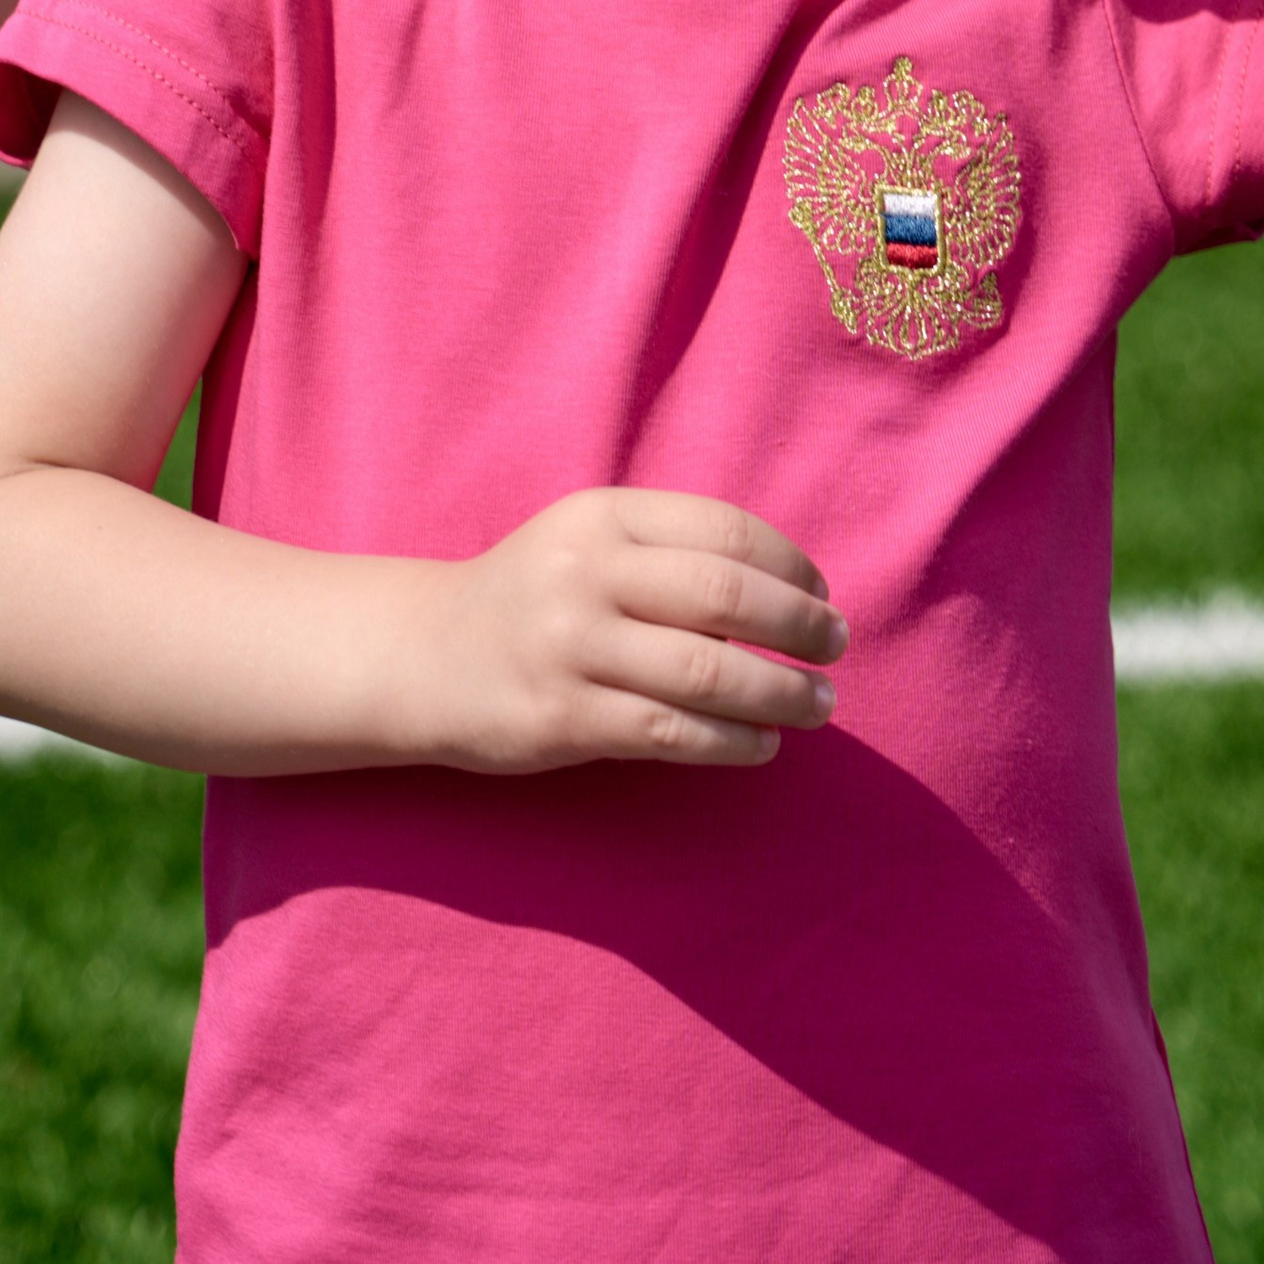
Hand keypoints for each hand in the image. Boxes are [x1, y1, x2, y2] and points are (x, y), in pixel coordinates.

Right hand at [406, 488, 844, 772]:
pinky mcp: (560, 719)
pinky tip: (761, 745)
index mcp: (602, 517)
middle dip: (799, 626)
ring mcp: (570, 647)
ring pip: (705, 673)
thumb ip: (668, 554)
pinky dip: (730, 742)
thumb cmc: (534, 596)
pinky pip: (668, 733)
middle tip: (837, 648)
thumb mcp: (589, 544)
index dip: (789, 565)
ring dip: (780, 693)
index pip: (723, 530)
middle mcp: (586, 573)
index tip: (823, 595)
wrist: (426, 656)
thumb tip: (785, 595)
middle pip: (725, 595)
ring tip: (818, 704)